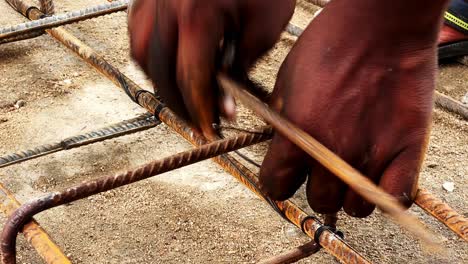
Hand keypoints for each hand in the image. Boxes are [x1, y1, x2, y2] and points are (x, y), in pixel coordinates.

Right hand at [128, 0, 294, 137]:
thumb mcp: (264, 27)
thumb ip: (239, 67)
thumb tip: (224, 102)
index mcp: (197, 14)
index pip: (190, 78)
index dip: (201, 110)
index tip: (211, 129)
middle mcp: (166, 6)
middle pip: (160, 72)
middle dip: (180, 104)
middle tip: (199, 120)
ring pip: (141, 54)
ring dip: (160, 81)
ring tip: (183, 96)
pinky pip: (138, 31)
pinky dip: (150, 55)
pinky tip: (168, 64)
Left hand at [259, 0, 444, 217]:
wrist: (380, 25)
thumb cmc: (330, 46)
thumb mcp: (286, 80)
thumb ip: (279, 122)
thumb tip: (278, 147)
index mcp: (297, 137)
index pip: (276, 186)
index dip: (278, 181)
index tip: (284, 175)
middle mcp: (332, 154)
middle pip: (318, 200)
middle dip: (315, 186)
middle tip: (322, 166)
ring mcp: (371, 155)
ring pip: (354, 206)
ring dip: (349, 192)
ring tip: (352, 167)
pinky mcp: (407, 151)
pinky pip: (394, 198)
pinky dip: (385, 195)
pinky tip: (379, 176)